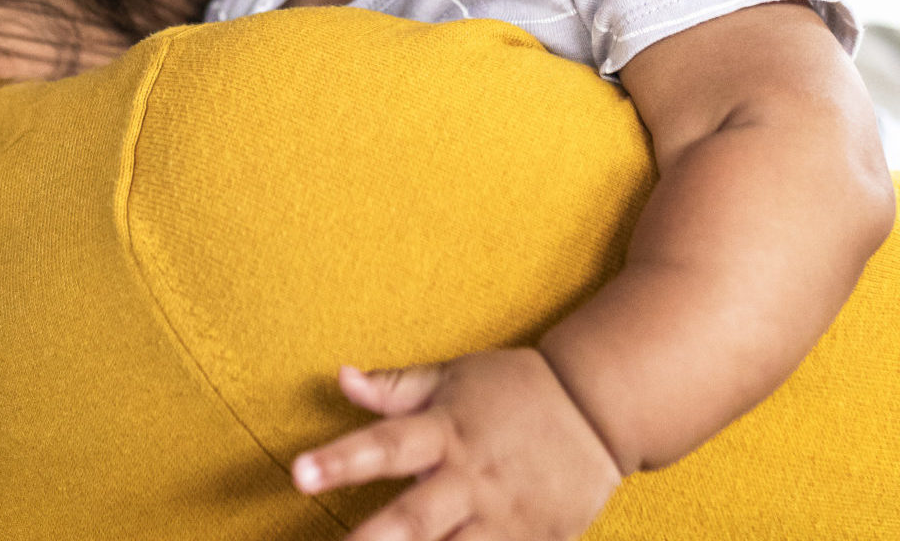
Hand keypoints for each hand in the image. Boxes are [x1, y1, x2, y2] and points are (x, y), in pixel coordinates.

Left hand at [289, 349, 621, 540]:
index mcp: (447, 432)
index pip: (386, 445)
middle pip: (416, 519)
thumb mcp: (456, 377)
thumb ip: (397, 387)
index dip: (341, 461)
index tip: (298, 474)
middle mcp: (471, 481)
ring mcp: (504, 521)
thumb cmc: (517, 391)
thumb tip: (341, 378)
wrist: (601, 411)